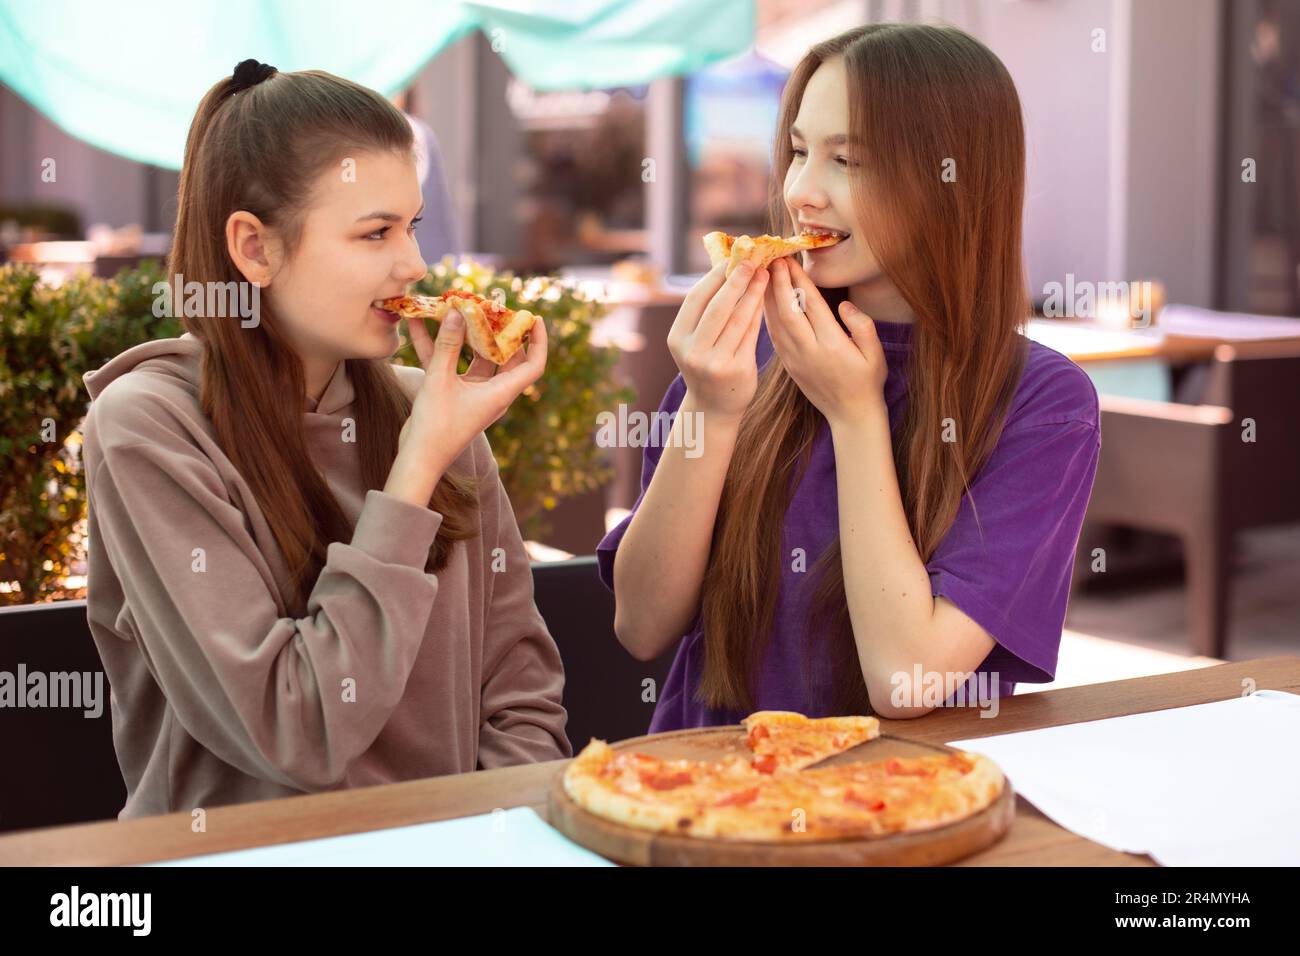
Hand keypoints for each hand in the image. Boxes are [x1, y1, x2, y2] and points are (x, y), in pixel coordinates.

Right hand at [400, 308, 546, 472]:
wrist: (418, 457)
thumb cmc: (436, 426)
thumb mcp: (440, 380)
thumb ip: (448, 345)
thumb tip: (458, 313)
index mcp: (501, 393)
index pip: (533, 365)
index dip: (538, 341)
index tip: (535, 318)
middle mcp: (492, 392)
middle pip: (506, 356)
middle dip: (498, 330)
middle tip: (490, 306)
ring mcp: (474, 392)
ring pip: (477, 357)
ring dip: (466, 335)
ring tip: (457, 308)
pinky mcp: (454, 392)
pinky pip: (451, 364)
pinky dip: (440, 347)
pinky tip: (419, 326)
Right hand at [666, 260, 767, 421]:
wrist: (713, 407)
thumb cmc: (707, 364)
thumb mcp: (695, 340)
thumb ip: (706, 311)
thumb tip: (726, 268)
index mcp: (677, 338)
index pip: (696, 299)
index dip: (713, 277)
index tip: (730, 258)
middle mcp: (692, 351)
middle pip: (717, 307)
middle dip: (736, 281)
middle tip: (751, 261)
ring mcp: (714, 363)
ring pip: (737, 319)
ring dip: (753, 293)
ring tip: (764, 275)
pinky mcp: (737, 369)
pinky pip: (751, 334)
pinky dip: (759, 313)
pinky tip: (766, 298)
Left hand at [763, 257, 885, 426]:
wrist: (851, 416)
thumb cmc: (867, 381)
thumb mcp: (876, 354)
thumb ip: (863, 327)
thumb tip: (844, 306)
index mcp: (832, 344)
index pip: (811, 306)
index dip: (798, 281)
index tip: (789, 260)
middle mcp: (809, 351)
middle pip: (787, 311)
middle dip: (777, 283)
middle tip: (771, 259)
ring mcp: (795, 359)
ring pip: (775, 323)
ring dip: (768, 297)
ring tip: (763, 273)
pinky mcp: (788, 365)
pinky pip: (774, 336)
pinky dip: (766, 316)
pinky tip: (762, 300)